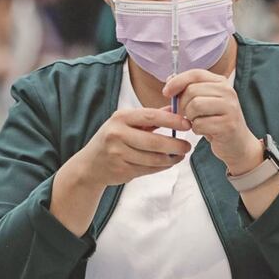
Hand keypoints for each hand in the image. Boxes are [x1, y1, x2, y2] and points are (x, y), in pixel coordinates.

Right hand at [67, 106, 191, 188]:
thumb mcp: (126, 122)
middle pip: (154, 142)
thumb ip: (150, 116)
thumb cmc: (113, 139)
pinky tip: (168, 163)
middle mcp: (117, 134)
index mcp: (121, 117)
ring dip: (171, 158)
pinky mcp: (121, 170)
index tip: (187, 124)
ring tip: (180, 155)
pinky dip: (162, 167)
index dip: (172, 121)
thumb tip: (175, 108)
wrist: (90, 164)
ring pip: (153, 158)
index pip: (151, 116)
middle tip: (187, 146)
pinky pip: (149, 169)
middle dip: (175, 145)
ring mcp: (118, 153)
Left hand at [163, 69, 262, 174]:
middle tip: (188, 115)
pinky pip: (199, 124)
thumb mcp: (204, 101)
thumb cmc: (216, 121)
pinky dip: (196, 130)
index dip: (177, 82)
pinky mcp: (228, 125)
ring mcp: (230, 108)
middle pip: (192, 91)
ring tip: (197, 122)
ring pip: (194, 106)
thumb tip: (169, 79)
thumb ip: (188, 89)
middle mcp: (228, 91)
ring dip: (190, 117)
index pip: (195, 74)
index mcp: (221, 82)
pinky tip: (205, 131)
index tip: (166, 92)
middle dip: (183, 105)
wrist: (237, 144)